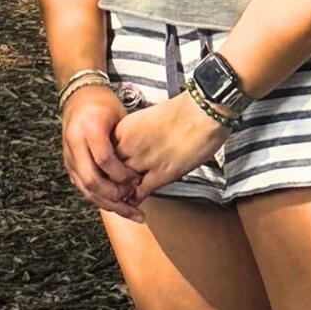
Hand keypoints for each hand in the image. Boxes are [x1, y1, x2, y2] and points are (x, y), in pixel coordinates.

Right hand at [60, 83, 142, 219]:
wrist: (78, 98)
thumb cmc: (102, 104)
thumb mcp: (118, 115)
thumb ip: (125, 141)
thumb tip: (141, 170)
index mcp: (88, 129)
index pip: (103, 159)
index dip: (121, 173)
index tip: (137, 180)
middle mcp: (75, 145)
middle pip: (91, 180)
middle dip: (114, 197)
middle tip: (134, 204)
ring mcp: (69, 157)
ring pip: (86, 190)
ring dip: (109, 205)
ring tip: (132, 214)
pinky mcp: (69, 165)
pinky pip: (83, 188)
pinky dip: (101, 199)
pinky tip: (118, 206)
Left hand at [112, 92, 226, 198]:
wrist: (204, 111)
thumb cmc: (185, 110)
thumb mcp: (150, 118)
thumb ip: (139, 132)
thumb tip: (137, 144)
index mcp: (125, 129)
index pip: (106, 152)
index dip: (109, 163)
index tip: (113, 168)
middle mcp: (129, 145)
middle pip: (111, 169)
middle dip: (113, 179)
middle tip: (115, 185)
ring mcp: (143, 160)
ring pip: (123, 183)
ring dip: (123, 191)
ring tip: (124, 195)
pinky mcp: (161, 173)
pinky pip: (141, 192)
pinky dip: (137, 198)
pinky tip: (137, 200)